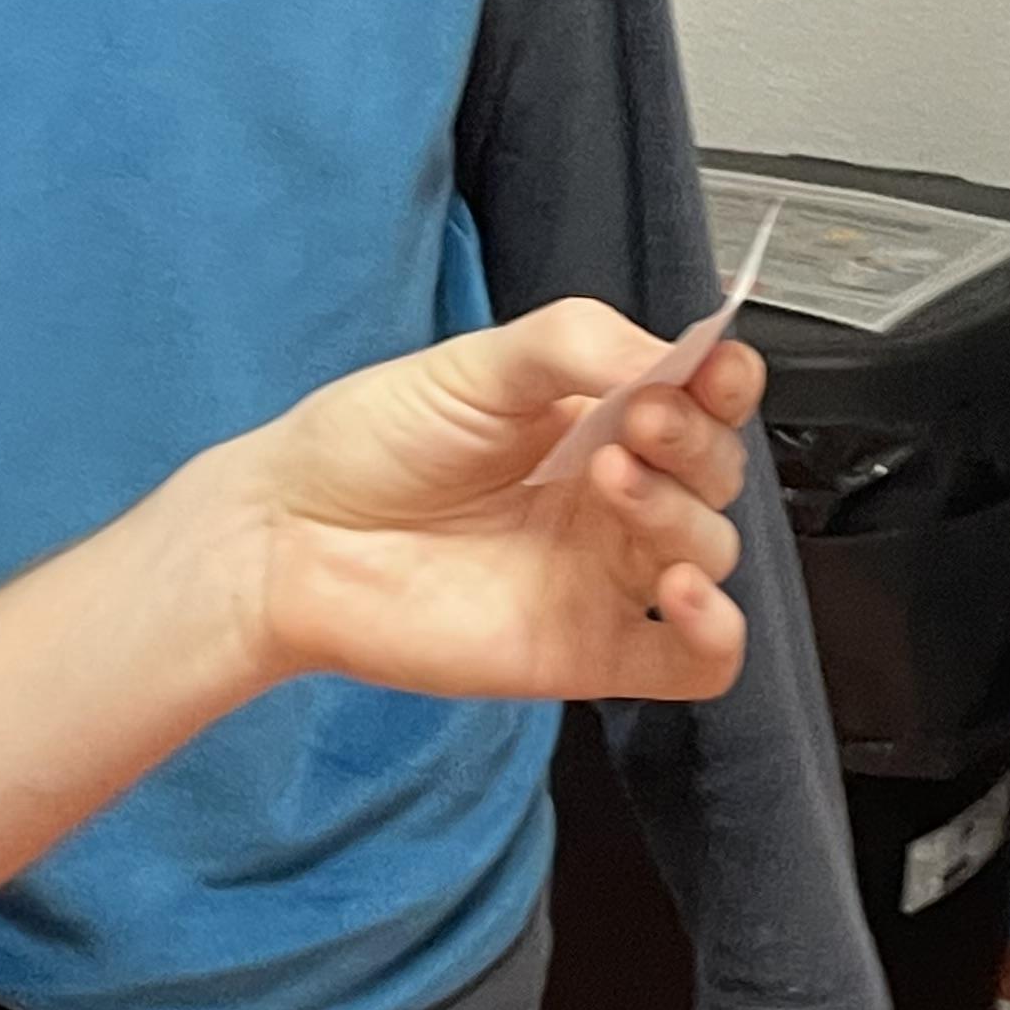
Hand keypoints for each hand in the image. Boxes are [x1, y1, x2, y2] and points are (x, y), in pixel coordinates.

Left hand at [239, 300, 757, 702]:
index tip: (713, 371)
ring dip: (685, 518)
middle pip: (715, 476)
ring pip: (710, 553)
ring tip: (612, 487)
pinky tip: (681, 594)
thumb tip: (671, 359)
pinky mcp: (586, 650)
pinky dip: (715, 634)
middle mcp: (607, 498)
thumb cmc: (364, 446)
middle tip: (638, 426)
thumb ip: (579, 344)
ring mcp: (602, 577)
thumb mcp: (475, 363)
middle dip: (694, 445)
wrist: (286, 537)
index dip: (723, 386)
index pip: (701, 402)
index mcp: (593, 420)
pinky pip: (694, 664)